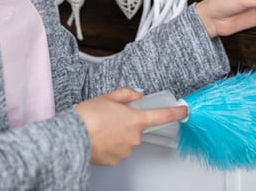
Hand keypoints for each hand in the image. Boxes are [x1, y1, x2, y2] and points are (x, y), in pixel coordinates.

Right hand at [73, 88, 187, 165]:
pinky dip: (110, 145)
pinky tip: (98, 139)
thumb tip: (137, 95)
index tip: (184, 110)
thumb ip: (126, 94)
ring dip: (118, 134)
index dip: (175, 112)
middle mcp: (134, 137)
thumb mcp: (108, 97)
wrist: (71, 137)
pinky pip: (117, 150)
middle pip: (138, 128)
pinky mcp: (115, 160)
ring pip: (127, 140)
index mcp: (135, 119)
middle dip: (127, 122)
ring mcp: (125, 150)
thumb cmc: (88, 116)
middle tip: (110, 117)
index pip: (162, 116)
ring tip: (100, 128)